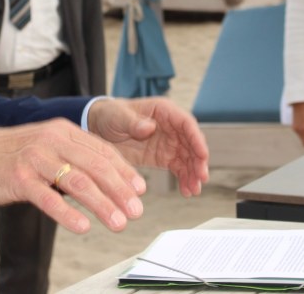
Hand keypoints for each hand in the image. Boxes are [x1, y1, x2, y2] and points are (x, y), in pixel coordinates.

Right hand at [0, 118, 146, 234]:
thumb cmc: (12, 155)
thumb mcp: (47, 147)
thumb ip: (74, 157)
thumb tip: (109, 179)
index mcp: (63, 131)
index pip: (102, 150)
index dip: (124, 171)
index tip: (141, 190)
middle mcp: (52, 140)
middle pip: (95, 166)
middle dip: (120, 190)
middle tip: (136, 211)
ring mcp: (35, 158)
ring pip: (77, 182)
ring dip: (102, 205)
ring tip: (118, 222)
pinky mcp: (19, 178)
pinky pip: (48, 198)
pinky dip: (68, 214)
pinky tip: (83, 226)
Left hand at [87, 97, 208, 197]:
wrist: (100, 128)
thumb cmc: (111, 115)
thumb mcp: (118, 116)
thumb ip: (133, 122)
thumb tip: (150, 127)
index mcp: (164, 111)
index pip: (186, 123)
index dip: (197, 139)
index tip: (203, 155)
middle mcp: (171, 126)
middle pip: (192, 143)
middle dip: (199, 161)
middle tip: (201, 178)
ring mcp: (169, 143)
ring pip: (188, 158)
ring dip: (194, 173)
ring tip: (194, 190)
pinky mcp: (163, 157)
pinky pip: (179, 168)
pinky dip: (184, 179)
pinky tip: (187, 191)